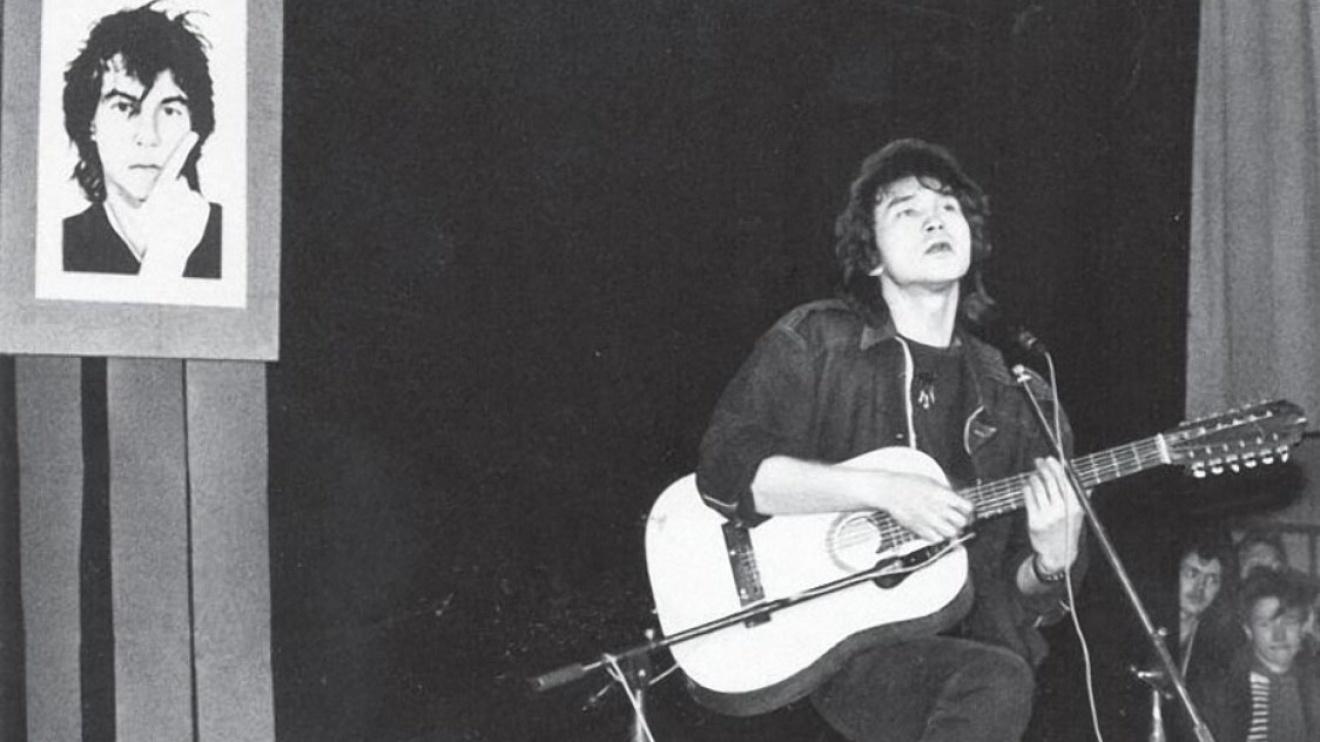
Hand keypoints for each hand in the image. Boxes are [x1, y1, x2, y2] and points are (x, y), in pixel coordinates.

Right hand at [109, 131, 209, 277]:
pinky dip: (190, 208)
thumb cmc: (141, 236)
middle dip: (171, 188)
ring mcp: (195, 203)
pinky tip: (183, 221)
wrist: (166, 259)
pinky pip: (196, 201)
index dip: (182, 147)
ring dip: (180, 200)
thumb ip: (116, 192)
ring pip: (186, 191)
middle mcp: (182, 196)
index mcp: (162, 194)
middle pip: (177, 181)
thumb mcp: (124, 213)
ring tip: (172, 219)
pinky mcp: (204, 209)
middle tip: (162, 210)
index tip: (193, 134)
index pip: (173, 164)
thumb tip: (106, 175)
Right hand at [867, 471, 972, 542]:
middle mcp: (939, 509)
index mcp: (944, 495)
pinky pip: (936, 539)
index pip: (967, 507)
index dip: (968, 510)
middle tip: (956, 520)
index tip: (966, 511)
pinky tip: (934, 529)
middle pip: (961, 522)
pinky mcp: (920, 529)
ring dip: (950, 530)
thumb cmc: (909, 484)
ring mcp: (929, 520)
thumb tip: (959, 502)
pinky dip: (937, 536)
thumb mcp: (932, 482)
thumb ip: (947, 493)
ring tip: (945, 525)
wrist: (890, 491)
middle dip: (961, 521)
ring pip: (951, 533)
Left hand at [1024, 457, 1085, 572]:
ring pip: (1038, 489)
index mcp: (1075, 507)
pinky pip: (1029, 499)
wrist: (1058, 555)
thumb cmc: (1067, 531)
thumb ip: (1082, 499)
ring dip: (1034, 477)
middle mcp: (1062, 511)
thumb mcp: (1079, 517)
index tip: (1050, 458)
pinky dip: (1027, 488)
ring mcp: (1047, 517)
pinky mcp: (1034, 522)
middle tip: (1038, 461)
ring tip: (1033, 474)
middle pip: (1050, 482)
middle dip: (1043, 468)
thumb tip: (1089, 485)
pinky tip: (1028, 486)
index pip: (1065, 482)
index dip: (1056, 467)